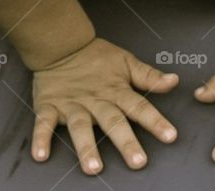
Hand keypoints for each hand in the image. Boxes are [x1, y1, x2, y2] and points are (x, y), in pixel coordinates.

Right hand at [31, 37, 179, 174]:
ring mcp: (72, 104)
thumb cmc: (96, 58)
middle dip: (126, 141)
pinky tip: (41, 155)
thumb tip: (174, 80)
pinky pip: (44, 124)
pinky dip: (41, 138)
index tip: (170, 136)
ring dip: (86, 147)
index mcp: (116, 90)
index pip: (139, 106)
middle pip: (113, 121)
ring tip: (94, 168)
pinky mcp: (50, 106)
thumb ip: (149, 76)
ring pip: (80, 127)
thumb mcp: (126, 62)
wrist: (62, 45)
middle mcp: (96, 100)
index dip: (155, 121)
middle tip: (138, 161)